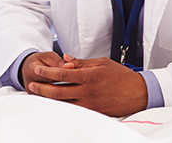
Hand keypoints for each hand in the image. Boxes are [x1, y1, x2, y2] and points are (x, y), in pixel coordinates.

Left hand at [27, 53, 147, 116]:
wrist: (140, 93)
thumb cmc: (121, 76)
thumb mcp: (101, 63)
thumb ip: (81, 62)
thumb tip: (65, 58)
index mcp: (89, 77)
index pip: (62, 74)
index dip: (47, 72)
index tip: (37, 70)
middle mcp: (88, 92)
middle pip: (59, 91)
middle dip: (43, 88)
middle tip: (31, 85)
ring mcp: (91, 104)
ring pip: (65, 103)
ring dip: (50, 100)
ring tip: (38, 96)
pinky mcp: (95, 113)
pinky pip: (76, 111)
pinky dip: (63, 108)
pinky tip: (55, 105)